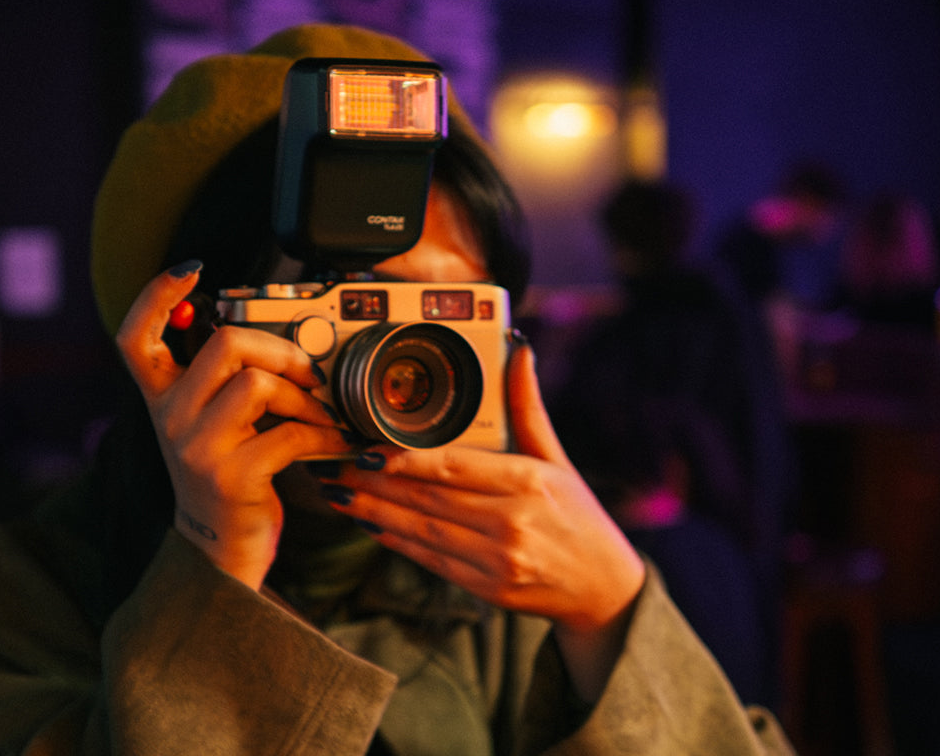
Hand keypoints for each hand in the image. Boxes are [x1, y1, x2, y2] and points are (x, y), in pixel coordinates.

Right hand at [116, 263, 350, 588]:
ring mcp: (197, 449)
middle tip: (306, 371)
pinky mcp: (231, 477)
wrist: (217, 550)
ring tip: (320, 414)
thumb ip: (223, 378)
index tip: (190, 267)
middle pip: (225, 344)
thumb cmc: (225, 473)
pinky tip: (337, 444)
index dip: (156, 294)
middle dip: (281, 349)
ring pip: (258, 383)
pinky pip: (290, 435)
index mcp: (160, 396)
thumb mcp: (208, 421)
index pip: (135, 335)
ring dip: (304, 395)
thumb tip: (277, 334)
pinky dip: (325, 436)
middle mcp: (169, 418)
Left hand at [324, 341, 645, 698]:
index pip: (454, 467)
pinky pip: (431, 560)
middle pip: (428, 498)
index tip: (366, 448)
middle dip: (375, 482)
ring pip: (422, 530)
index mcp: (529, 483)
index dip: (404, 459)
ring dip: (375, 512)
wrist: (603, 588)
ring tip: (340, 494)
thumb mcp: (558, 459)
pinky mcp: (488, 588)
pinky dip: (398, 541)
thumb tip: (518, 350)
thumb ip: (528, 407)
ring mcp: (498, 560)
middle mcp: (512, 522)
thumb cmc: (578, 516)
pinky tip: (371, 524)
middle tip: (336, 466)